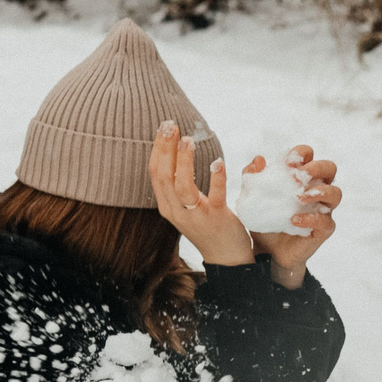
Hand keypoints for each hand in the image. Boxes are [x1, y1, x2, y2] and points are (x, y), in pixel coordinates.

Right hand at [148, 122, 252, 267]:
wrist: (225, 256)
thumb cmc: (207, 226)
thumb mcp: (186, 206)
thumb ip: (180, 184)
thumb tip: (178, 152)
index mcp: (167, 205)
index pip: (156, 174)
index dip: (158, 149)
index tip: (164, 127)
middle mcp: (177, 211)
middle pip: (164, 176)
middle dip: (165, 148)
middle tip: (170, 125)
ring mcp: (195, 215)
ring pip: (183, 187)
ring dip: (183, 162)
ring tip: (188, 140)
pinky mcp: (217, 218)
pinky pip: (215, 196)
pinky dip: (216, 178)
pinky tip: (217, 162)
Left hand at [247, 145, 340, 286]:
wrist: (267, 251)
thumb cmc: (264, 220)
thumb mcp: (253, 199)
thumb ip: (252, 179)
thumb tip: (258, 160)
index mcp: (301, 178)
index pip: (309, 156)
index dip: (302, 153)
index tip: (288, 161)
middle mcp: (316, 190)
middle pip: (330, 169)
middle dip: (317, 167)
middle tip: (299, 176)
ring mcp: (323, 209)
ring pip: (336, 193)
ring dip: (319, 191)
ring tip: (299, 197)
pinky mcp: (323, 229)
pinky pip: (325, 221)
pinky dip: (310, 218)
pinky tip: (294, 220)